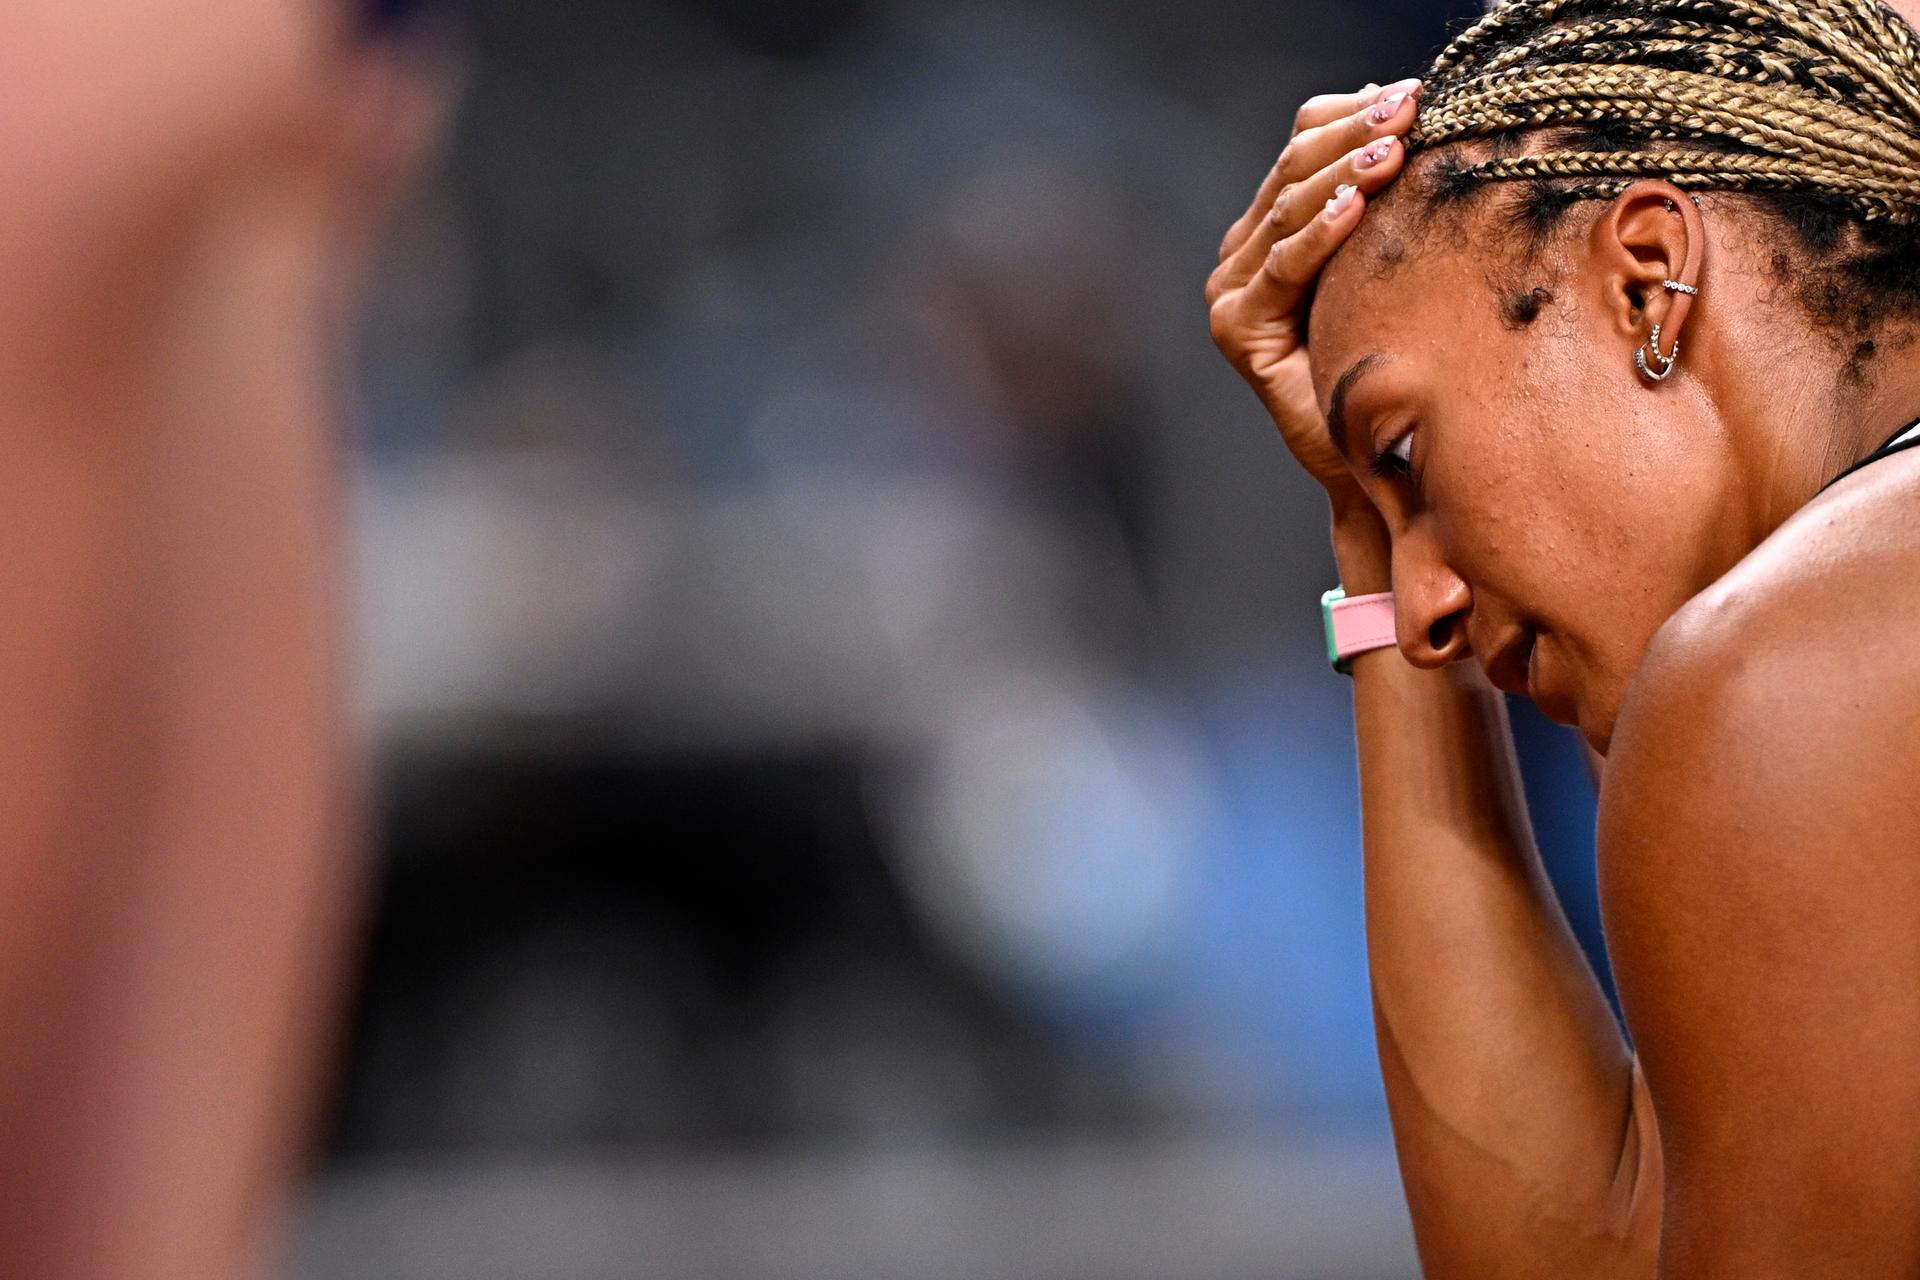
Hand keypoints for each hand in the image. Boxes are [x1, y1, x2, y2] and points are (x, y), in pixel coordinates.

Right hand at [1205, 79, 1417, 520]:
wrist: (1376, 456)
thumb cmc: (1394, 358)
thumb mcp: (1392, 261)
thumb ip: (1385, 198)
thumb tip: (1413, 113)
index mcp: (1273, 229)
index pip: (1302, 146)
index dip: (1351, 112)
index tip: (1414, 91)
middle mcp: (1242, 256)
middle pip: (1292, 169)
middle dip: (1354, 132)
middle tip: (1411, 108)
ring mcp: (1231, 293)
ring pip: (1285, 210)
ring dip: (1342, 173)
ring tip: (1394, 148)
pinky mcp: (1237, 331)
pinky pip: (1282, 269)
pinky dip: (1318, 235)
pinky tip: (1357, 206)